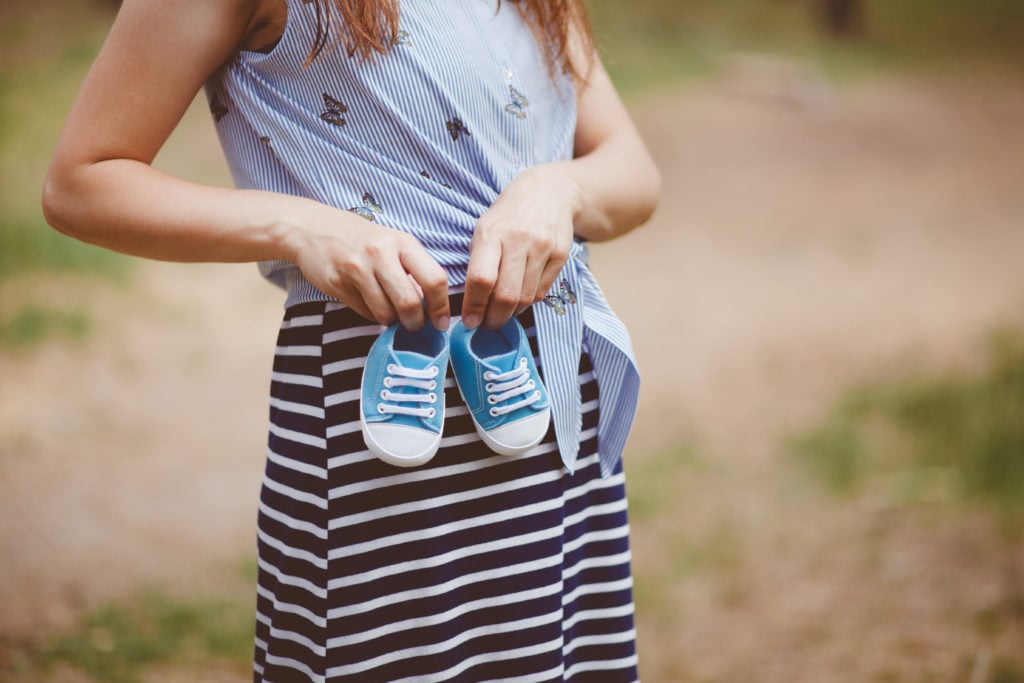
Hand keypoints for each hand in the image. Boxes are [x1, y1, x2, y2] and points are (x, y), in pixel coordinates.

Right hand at [286, 205, 449, 330]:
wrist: (312, 228)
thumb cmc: (362, 239)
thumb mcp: (393, 244)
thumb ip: (413, 270)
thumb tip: (431, 307)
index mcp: (402, 242)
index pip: (434, 279)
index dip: (441, 306)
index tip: (440, 321)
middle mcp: (380, 253)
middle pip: (409, 302)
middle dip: (415, 322)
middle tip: (414, 326)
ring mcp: (357, 268)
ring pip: (385, 313)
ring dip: (391, 321)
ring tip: (390, 313)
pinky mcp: (337, 283)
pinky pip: (364, 312)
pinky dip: (372, 315)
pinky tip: (368, 302)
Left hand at [462, 165, 580, 328]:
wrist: (550, 192)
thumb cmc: (509, 215)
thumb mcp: (484, 229)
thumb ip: (477, 263)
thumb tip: (469, 305)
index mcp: (491, 233)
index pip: (481, 279)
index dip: (474, 306)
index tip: (469, 321)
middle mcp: (518, 240)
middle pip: (506, 295)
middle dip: (493, 319)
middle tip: (486, 325)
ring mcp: (543, 248)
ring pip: (526, 298)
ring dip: (511, 314)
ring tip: (502, 314)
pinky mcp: (560, 255)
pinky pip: (542, 292)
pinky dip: (528, 301)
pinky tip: (520, 298)